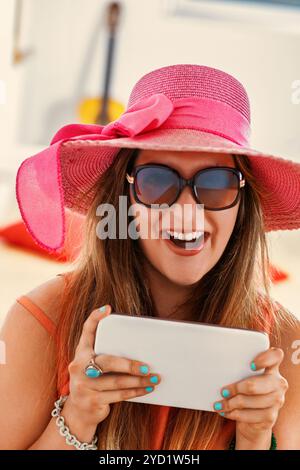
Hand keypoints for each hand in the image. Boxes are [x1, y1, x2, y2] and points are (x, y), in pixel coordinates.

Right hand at [64, 305, 160, 427]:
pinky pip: (118, 396)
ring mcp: (83, 385)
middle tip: (147, 367)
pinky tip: (147, 389)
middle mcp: (78, 367)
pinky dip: (135, 392)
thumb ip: (109, 354)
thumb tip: (142, 346)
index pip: (87, 331)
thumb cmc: (94, 382)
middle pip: (106, 363)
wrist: (78, 413)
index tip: (107, 309)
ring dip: (138, 381)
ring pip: (116, 382)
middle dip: (129, 365)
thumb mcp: (95, 365)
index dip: (95, 318)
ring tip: (154, 378)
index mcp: (81, 352)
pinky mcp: (91, 401)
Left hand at [213, 347, 287, 448]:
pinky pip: (251, 416)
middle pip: (255, 384)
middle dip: (236, 389)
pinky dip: (235, 414)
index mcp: (272, 367)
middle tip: (222, 391)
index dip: (265, 359)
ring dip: (231, 404)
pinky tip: (226, 412)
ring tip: (219, 404)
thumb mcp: (243, 376)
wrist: (254, 417)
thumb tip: (216, 365)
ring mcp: (277, 400)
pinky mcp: (271, 416)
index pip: (276, 356)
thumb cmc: (245, 389)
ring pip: (251, 401)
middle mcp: (278, 382)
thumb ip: (238, 369)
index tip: (250, 365)